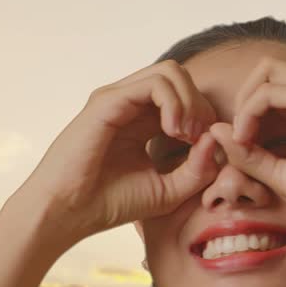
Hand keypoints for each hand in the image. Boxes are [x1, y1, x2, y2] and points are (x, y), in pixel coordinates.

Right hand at [16, 59, 224, 245]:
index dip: (206, 118)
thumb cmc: (111, 203)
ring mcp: (118, 98)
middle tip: (200, 140)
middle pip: (182, 79)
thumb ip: (199, 168)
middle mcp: (131, 104)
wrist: (68, 213)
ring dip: (190, 101)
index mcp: (144, 121)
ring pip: (171, 73)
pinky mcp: (108, 100)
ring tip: (186, 134)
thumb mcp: (169, 190)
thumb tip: (217, 137)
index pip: (187, 98)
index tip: (208, 149)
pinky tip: (175, 130)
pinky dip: (175, 102)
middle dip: (202, 106)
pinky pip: (154, 83)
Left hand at [204, 56, 285, 233]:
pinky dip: (250, 111)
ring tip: (241, 137)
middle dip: (243, 97)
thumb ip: (250, 152)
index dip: (249, 110)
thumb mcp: (282, 172)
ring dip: (245, 102)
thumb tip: (215, 130)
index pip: (275, 87)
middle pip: (269, 69)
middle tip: (237, 134)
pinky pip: (270, 91)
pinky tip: (247, 137)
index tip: (241, 144)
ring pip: (268, 71)